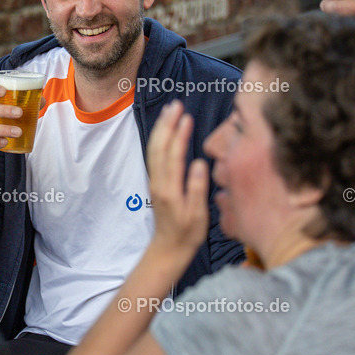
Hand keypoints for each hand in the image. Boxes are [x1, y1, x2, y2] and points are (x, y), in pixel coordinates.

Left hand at [146, 102, 208, 257]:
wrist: (168, 249)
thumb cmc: (187, 234)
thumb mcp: (198, 215)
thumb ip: (197, 188)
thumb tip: (199, 163)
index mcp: (171, 189)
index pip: (174, 156)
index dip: (179, 135)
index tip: (186, 117)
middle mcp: (159, 183)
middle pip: (160, 148)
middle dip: (167, 125)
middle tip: (175, 104)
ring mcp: (155, 182)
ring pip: (154, 150)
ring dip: (161, 129)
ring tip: (169, 111)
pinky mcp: (156, 183)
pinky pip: (154, 156)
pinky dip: (158, 140)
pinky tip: (164, 131)